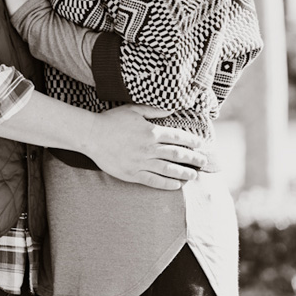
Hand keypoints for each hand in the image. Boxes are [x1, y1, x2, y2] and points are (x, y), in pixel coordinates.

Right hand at [86, 104, 205, 189]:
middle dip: (192, 158)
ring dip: (184, 173)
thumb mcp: (133, 110)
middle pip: (177, 154)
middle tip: (203, 161)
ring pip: (168, 169)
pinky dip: (167, 184)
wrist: (92, 135)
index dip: (191, 141)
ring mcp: (141, 162)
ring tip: (194, 175)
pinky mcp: (133, 174)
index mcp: (151, 131)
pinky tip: (176, 185)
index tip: (201, 145)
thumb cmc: (111, 120)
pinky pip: (154, 181)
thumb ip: (154, 110)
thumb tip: (171, 110)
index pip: (177, 137)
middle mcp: (149, 148)